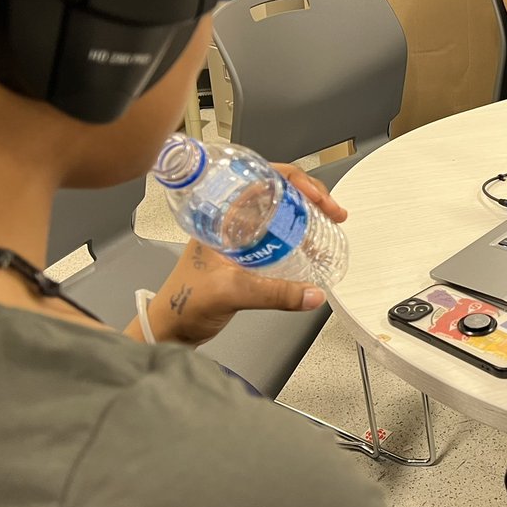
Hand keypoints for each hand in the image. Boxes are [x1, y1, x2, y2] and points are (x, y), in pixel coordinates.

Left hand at [128, 167, 346, 346]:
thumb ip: (273, 294)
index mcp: (220, 213)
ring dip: (308, 213)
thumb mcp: (231, 292)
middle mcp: (231, 218)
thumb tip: (313, 293)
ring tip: (330, 222)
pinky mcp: (248, 253)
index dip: (295, 180)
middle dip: (310, 195)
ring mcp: (240, 234)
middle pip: (277, 190)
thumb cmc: (185, 302)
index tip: (317, 197)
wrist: (172, 329)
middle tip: (333, 210)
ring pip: (280, 211)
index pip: (262, 178)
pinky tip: (314, 245)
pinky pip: (279, 234)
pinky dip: (300, 234)